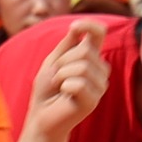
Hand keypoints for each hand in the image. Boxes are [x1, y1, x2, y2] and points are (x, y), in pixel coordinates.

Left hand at [19, 15, 110, 138]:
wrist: (42, 115)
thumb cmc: (47, 89)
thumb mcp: (53, 61)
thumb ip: (66, 45)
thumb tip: (77, 26)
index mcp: (91, 58)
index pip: (99, 34)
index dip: (91, 26)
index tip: (75, 26)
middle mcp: (100, 70)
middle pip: (85, 51)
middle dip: (63, 61)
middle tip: (56, 77)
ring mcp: (99, 86)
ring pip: (82, 67)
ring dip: (61, 75)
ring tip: (60, 86)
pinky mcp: (94, 101)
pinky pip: (79, 83)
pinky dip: (64, 86)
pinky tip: (64, 95)